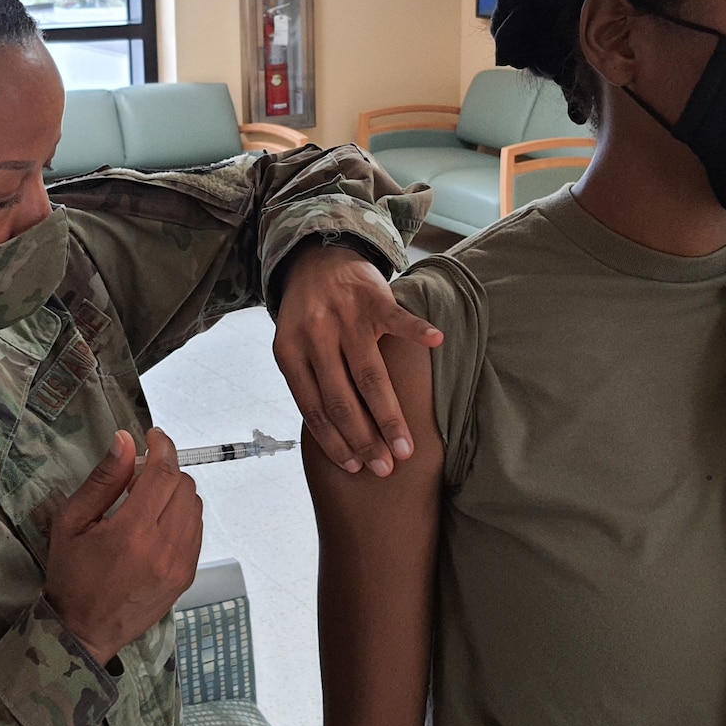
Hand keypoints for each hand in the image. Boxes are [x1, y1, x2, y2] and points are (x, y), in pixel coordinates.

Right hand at [44, 429, 202, 665]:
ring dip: (175, 493)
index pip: (164, 474)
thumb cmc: (71, 576)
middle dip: (165, 471)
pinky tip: (156, 524)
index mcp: (132, 533)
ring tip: (145, 502)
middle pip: (184, 487)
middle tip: (138, 477)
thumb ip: (103, 479)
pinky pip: (196, 531)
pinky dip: (181, 516)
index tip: (153, 436)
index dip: (163, 447)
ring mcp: (180, 565)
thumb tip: (126, 440)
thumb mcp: (72, 523)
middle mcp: (164, 548)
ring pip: (194, 507)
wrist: (84, 632)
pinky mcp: (186, 576)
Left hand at [273, 245, 442, 476]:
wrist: (316, 256)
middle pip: (342, 399)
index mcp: (290, 352)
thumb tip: (333, 437)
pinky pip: (398, 319)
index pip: (313, 408)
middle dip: (364, 440)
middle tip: (385, 468)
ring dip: (389, 416)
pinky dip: (417, 330)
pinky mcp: (372, 298)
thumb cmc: (308, 313)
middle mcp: (315, 336)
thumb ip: (308, 380)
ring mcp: (345, 317)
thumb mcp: (293, 345)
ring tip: (406, 447)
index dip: (334, 441)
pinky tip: (436, 342)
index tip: (355, 468)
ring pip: (369, 375)